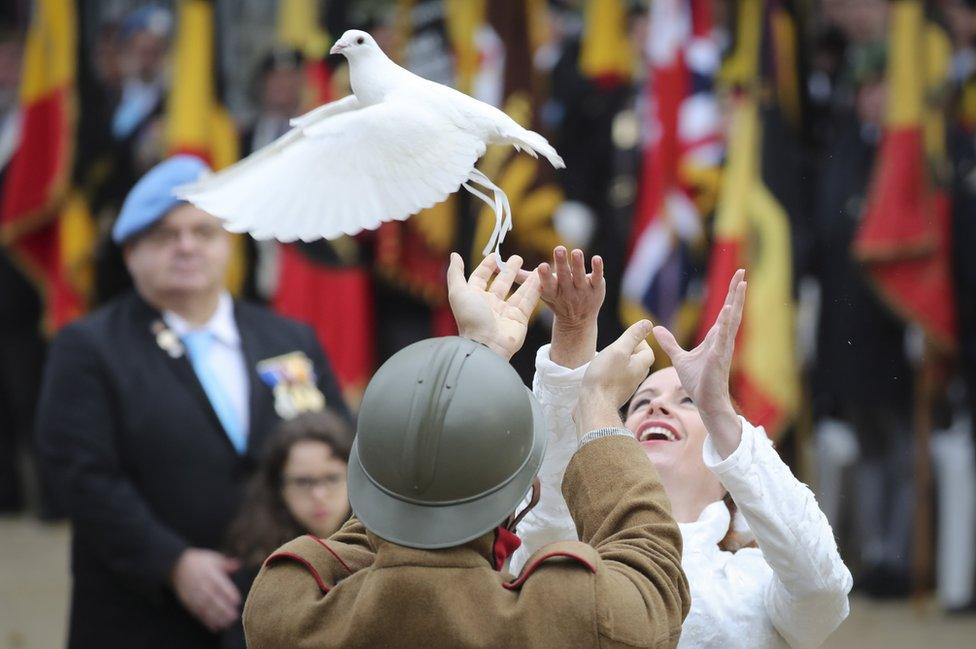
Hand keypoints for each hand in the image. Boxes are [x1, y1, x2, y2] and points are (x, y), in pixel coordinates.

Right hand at [171, 548, 241, 632]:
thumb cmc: (200, 562)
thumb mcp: (213, 559)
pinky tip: (215, 627)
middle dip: (223, 608)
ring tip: (227, 624)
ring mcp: (193, 594)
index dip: (228, 592)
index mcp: (209, 573)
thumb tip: (238, 564)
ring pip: (205, 607)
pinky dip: (206, 621)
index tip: (237, 601)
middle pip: (212, 598)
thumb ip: (227, 564)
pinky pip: (197, 612)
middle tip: (234, 616)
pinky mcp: (188, 602)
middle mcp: (201, 584)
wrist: (177, 565)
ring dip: (216, 617)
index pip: (219, 583)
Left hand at [447, 252, 540, 359]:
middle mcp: (490, 305)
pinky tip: (541, 277)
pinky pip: (529, 301)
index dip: (487, 266)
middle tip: (517, 258)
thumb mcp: (458, 292)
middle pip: (501, 284)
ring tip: (535, 266)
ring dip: (526, 279)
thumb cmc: (471, 318)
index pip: (480, 278)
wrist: (486, 345)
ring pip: (518, 291)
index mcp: (474, 298)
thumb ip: (455, 273)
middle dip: (509, 271)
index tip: (495, 255)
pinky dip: (535, 289)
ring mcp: (505, 312)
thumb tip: (454, 255)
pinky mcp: (519, 319)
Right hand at [518, 246, 604, 368]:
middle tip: (559, 248)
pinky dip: (597, 268)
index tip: (541, 266)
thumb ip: (521, 277)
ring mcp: (583, 290)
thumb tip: (496, 266)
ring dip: (578, 264)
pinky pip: (597, 277)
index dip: (545, 276)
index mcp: (552, 292)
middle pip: (564, 277)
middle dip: (561, 263)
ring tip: (576, 251)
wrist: (578, 320)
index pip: (547, 285)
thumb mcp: (538, 290)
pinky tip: (597, 259)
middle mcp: (567, 292)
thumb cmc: (555, 299)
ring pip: (580, 276)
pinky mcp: (596, 287)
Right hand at [576, 320, 654, 434]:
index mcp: (641, 366)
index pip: (647, 351)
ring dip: (620, 362)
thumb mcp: (618, 350)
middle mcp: (636, 378)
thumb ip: (633, 336)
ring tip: (607, 357)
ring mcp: (626, 388)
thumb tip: (648, 323)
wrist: (594, 405)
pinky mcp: (615, 395)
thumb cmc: (605, 376)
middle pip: (638, 361)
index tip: (627, 337)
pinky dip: (613, 373)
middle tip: (616, 345)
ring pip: (628, 371)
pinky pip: (618, 380)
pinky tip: (601, 372)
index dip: (640, 341)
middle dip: (630, 351)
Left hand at [653, 269, 745, 456]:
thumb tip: (656, 329)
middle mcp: (722, 340)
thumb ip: (670, 342)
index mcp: (715, 338)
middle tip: (742, 271)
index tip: (736, 279)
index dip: (730, 295)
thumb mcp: (680, 358)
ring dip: (736, 302)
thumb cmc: (698, 381)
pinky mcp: (718, 358)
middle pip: (731, 310)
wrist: (705, 401)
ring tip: (741, 284)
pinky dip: (726, 324)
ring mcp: (723, 348)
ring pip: (731, 320)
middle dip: (736, 291)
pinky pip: (723, 338)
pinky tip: (729, 310)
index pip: (724, 312)